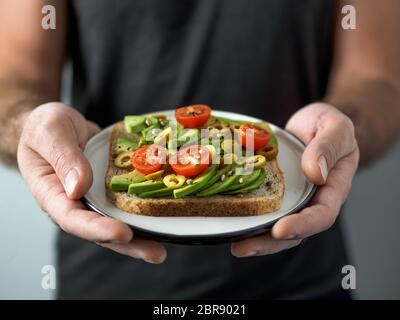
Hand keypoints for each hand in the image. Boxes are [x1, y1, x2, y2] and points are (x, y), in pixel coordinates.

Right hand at [18, 102, 165, 262]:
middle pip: (100, 231)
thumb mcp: (49, 132)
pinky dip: (144, 211)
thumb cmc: (45, 128)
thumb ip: (63, 157)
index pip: (73, 219)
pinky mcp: (109, 190)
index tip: (122, 233)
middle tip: (155, 253)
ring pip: (117, 222)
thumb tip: (80, 187)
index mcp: (52, 194)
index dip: (97, 229)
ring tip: (163, 249)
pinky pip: (126, 204)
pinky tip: (164, 217)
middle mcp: (75, 203)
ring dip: (140, 237)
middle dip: (128, 244)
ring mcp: (94, 198)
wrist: (55, 124)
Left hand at [231, 103, 358, 256]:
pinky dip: (248, 217)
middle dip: (269, 242)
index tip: (280, 230)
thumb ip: (327, 148)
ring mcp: (292, 199)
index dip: (302, 225)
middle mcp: (312, 200)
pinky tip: (230, 221)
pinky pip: (263, 208)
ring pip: (276, 226)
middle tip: (242, 247)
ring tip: (234, 244)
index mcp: (333, 188)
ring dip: (256, 238)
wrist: (314, 123)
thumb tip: (315, 173)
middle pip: (296, 231)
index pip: (322, 214)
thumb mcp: (335, 127)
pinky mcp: (275, 193)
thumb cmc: (328, 125)